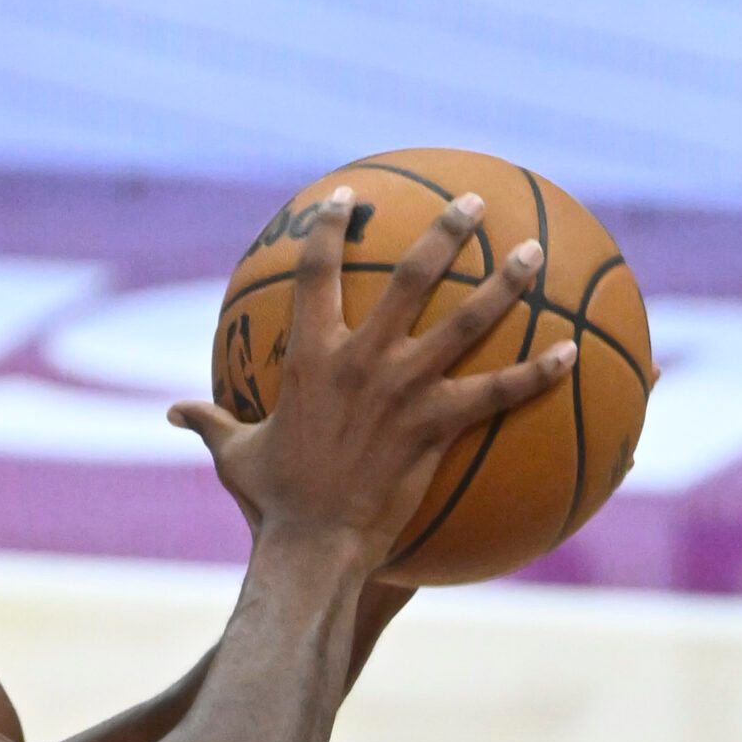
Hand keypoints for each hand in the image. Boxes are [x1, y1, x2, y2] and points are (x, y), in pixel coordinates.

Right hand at [170, 187, 576, 570]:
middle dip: (444, 234)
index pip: (315, 274)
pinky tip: (568, 353)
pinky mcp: (437, 425)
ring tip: (533, 252)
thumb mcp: (234, 455)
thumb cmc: (272, 501)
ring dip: (505, 283)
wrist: (314, 543)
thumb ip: (209, 424)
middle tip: (471, 204)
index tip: (344, 197)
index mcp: (310, 359)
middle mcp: (362, 361)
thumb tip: (173, 413)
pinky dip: (536, 372)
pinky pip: (498, 392)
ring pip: (466, 322)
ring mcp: (405, 390)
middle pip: (411, 278)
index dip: (328, 229)